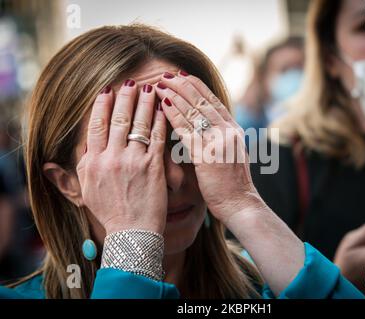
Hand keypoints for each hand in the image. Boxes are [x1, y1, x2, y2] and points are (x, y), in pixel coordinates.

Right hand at [76, 81, 167, 234]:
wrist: (131, 233)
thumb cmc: (108, 214)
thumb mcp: (83, 194)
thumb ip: (69, 175)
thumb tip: (52, 163)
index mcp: (92, 162)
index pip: (96, 125)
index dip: (102, 105)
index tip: (107, 90)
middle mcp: (111, 159)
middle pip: (118, 119)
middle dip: (125, 96)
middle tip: (131, 82)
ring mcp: (133, 162)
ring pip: (139, 124)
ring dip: (144, 102)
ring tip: (150, 87)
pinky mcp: (154, 168)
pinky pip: (157, 137)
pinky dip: (160, 121)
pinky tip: (162, 109)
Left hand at [155, 71, 260, 223]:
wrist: (241, 204)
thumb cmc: (233, 184)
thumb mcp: (231, 154)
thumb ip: (220, 138)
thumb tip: (205, 126)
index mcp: (233, 129)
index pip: (213, 100)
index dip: (196, 86)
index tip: (182, 75)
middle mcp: (228, 131)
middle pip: (202, 101)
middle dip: (182, 85)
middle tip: (166, 74)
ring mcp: (219, 142)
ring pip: (194, 111)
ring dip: (175, 95)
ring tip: (159, 83)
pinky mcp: (207, 155)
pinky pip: (187, 130)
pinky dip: (174, 116)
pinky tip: (163, 105)